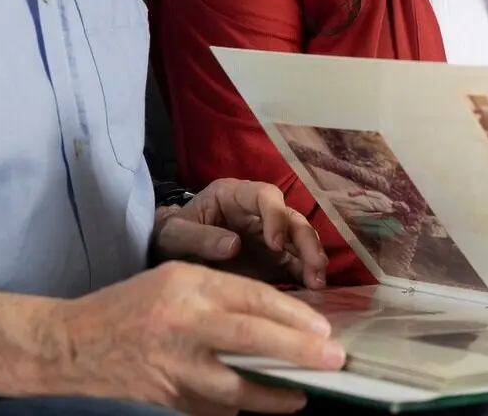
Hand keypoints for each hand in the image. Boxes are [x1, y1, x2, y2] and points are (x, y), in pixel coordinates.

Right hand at [51, 261, 344, 415]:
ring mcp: (175, 367)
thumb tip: (276, 317)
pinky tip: (264, 403)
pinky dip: (242, 406)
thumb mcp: (176, 279)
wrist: (74, 345)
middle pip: (252, 338)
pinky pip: (216, 407)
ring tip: (304, 394)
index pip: (252, 298)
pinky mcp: (169, 398)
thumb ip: (222, 293)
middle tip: (333, 358)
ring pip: (237, 386)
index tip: (323, 326)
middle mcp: (184, 325)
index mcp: (188, 286)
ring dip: (276, 393)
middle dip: (298, 350)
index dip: (293, 314)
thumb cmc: (132, 304)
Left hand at [153, 178, 327, 288]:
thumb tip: (234, 245)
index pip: (265, 195)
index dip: (275, 215)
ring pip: (299, 240)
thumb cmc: (171, 236)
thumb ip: (201, 237)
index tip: (275, 243)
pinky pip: (295, 264)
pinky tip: (314, 291)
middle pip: (291, 218)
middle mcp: (257, 213)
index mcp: (234, 196)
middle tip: (314, 265)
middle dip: (305, 240)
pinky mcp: (272, 260)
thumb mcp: (175, 235)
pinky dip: (306, 274)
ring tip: (318, 282)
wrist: (169, 255)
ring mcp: (268, 236)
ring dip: (312, 258)